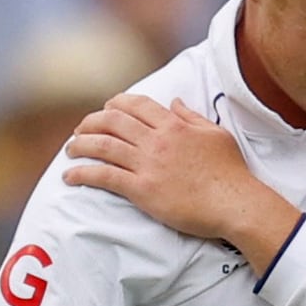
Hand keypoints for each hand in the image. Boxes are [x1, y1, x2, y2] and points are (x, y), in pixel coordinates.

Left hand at [63, 94, 300, 273]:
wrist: (235, 203)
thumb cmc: (230, 171)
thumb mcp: (215, 134)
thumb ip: (191, 116)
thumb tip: (174, 102)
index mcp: (174, 125)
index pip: (136, 105)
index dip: (115, 104)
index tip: (105, 109)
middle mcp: (157, 140)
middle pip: (113, 122)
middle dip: (91, 123)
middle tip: (80, 130)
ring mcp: (148, 165)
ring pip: (103, 146)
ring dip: (81, 146)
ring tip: (70, 150)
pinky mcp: (142, 190)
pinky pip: (105, 177)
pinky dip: (83, 174)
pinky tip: (70, 176)